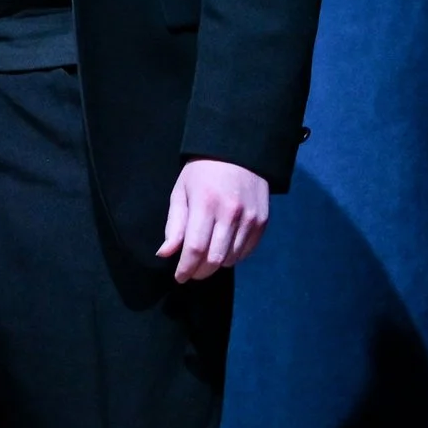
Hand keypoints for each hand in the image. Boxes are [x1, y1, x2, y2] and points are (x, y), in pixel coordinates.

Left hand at [157, 158, 270, 281]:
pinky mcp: (262, 219)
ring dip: (217, 264)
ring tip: (208, 256)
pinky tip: (224, 248)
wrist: (239, 151)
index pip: (195, 248)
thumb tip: (165, 254)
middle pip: (215, 258)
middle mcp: (230, 212)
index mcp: (205, 203)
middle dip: (200, 272)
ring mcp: (250, 217)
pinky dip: (234, 256)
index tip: (179, 277)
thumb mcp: (181, 192)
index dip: (185, 268)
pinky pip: (247, 251)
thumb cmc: (202, 172)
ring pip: (232, 258)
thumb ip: (175, 225)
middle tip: (192, 271)